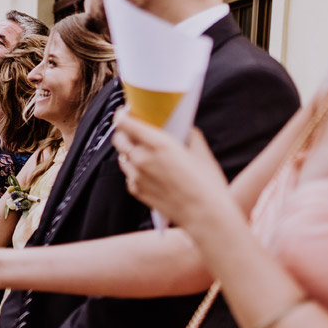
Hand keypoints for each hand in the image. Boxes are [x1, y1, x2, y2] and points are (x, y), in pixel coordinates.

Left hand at [113, 111, 229, 230]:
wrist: (205, 215)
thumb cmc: (207, 182)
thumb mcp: (200, 151)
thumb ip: (188, 134)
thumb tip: (182, 128)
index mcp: (158, 144)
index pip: (126, 124)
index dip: (122, 116)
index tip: (124, 112)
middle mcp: (142, 159)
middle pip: (119, 139)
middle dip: (124, 132)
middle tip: (133, 129)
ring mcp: (136, 176)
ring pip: (122, 157)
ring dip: (128, 151)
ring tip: (142, 149)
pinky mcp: (136, 191)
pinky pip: (128, 174)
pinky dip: (134, 168)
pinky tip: (148, 169)